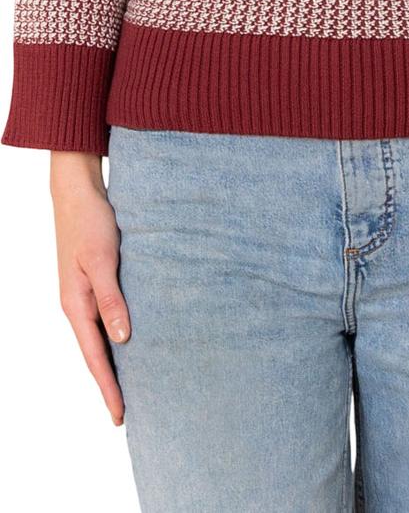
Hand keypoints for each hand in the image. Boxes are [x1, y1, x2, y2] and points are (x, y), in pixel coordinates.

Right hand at [50, 151, 130, 427]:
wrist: (78, 191)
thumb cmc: (90, 222)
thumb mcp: (101, 259)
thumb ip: (111, 299)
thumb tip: (123, 339)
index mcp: (75, 305)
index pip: (95, 357)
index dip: (108, 387)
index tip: (120, 416)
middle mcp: (78, 305)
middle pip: (96, 353)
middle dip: (111, 383)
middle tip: (128, 413)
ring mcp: (85, 293)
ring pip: (101, 336)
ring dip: (115, 361)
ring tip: (134, 385)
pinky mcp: (95, 280)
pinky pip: (106, 317)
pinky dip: (118, 335)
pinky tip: (132, 340)